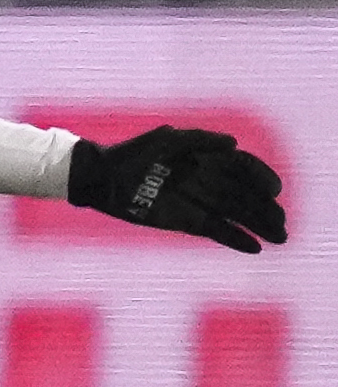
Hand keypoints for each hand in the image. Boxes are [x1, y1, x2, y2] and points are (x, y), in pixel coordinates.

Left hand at [67, 126, 286, 252]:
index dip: (261, 177)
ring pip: (237, 214)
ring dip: (260, 226)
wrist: (103, 177)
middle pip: (246, 195)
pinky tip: (255, 247)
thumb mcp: (166, 139)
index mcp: (207, 158)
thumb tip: (233, 144)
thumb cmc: (133, 153)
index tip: (274, 189)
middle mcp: (208, 181)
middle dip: (267, 209)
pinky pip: (217, 230)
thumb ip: (199, 139)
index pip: (244, 168)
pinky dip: (235, 238)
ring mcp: (199, 201)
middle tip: (284, 223)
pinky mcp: (187, 220)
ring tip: (281, 237)